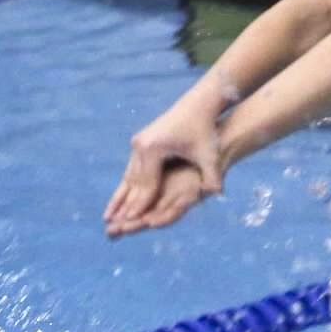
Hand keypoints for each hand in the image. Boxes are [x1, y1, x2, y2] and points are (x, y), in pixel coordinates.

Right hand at [104, 109, 224, 234]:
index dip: (141, 205)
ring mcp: (138, 142)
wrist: (198, 104)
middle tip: (115, 227)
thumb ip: (212, 175)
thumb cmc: (205, 129)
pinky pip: (133, 168)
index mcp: (154, 149)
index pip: (147, 184)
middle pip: (135, 182)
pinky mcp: (140, 141)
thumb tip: (219, 193)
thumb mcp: (208, 153)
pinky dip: (128, 184)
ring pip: (130, 175)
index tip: (133, 224)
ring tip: (110, 217)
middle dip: (127, 205)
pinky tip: (121, 198)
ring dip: (122, 196)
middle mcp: (141, 145)